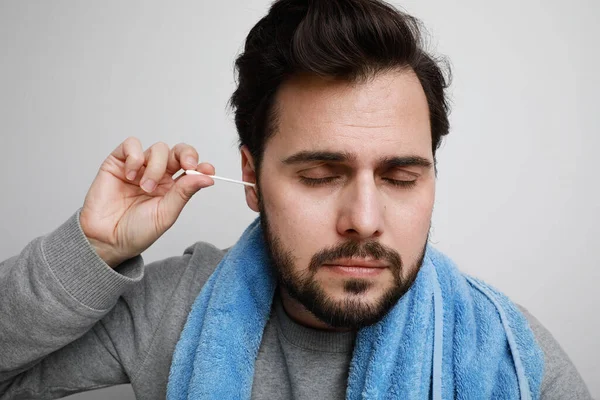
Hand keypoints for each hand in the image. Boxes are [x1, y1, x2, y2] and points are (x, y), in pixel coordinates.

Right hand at [79, 137, 214, 267]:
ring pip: (158, 149)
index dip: (200, 164)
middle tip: (186, 165)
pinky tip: (130, 175)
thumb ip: (184, 193)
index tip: (207, 169)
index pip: (191, 167)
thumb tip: (208, 178)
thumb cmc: (135, 232)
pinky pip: (131, 145)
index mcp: (173, 188)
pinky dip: (134, 156)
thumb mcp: (166, 214)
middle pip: (178, 152)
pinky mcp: (118, 162)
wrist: (106, 239)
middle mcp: (158, 175)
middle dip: (185, 154)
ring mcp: (139, 167)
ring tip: (144, 187)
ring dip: (155, 167)